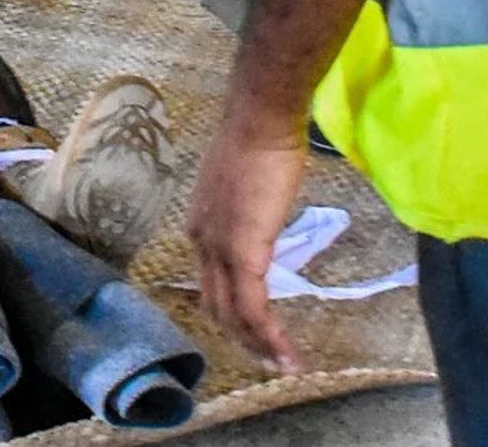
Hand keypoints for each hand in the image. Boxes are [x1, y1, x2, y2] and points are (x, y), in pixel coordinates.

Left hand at [187, 116, 312, 373]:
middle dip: (243, 340)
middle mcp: (200, 243)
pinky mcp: (243, 253)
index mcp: (200, 228)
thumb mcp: (247, 186)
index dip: (231, 312)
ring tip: (284, 365)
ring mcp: (219, 250)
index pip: (210, 284)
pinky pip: (253, 308)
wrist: (261, 121)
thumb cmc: (262, 140)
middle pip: (216, 307)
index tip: (256, 329)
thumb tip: (262, 220)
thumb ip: (249, 212)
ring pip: (234, 315)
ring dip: (258, 346)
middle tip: (270, 360)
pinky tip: (286, 352)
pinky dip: (269, 335)